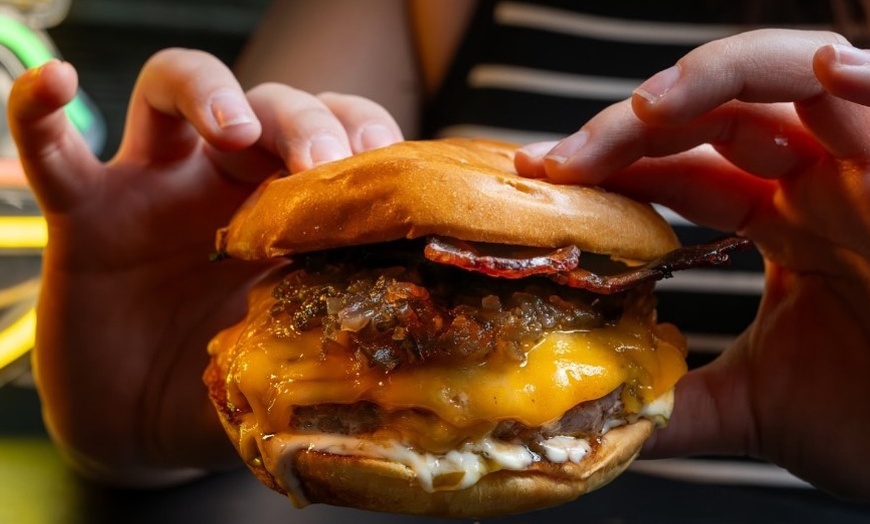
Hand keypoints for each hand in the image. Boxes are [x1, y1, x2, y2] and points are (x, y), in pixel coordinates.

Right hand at [8, 49, 401, 484]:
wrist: (142, 424)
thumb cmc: (232, 382)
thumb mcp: (289, 364)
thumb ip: (335, 355)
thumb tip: (406, 379)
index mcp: (294, 210)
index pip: (339, 138)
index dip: (364, 137)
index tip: (387, 164)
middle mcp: (231, 181)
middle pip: (271, 105)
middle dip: (303, 122)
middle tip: (320, 164)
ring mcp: (157, 187)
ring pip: (176, 90)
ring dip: (208, 91)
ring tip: (231, 127)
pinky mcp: (87, 212)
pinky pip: (54, 150)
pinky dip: (42, 113)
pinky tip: (55, 84)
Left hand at [516, 29, 869, 499]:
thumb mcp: (758, 409)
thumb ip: (677, 402)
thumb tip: (598, 416)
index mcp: (786, 220)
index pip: (682, 172)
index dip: (612, 170)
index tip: (543, 181)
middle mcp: (824, 181)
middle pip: (714, 116)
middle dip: (630, 127)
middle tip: (558, 160)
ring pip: (790, 79)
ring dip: (713, 81)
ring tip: (644, 113)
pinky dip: (855, 77)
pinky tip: (816, 73)